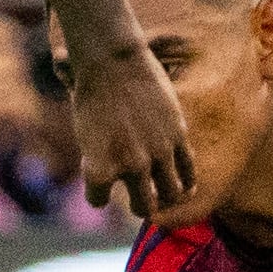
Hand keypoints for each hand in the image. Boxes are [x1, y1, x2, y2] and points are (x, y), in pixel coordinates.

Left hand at [60, 37, 195, 221]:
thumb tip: (111, 179)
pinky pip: (188, 171)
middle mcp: (129, 167)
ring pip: (171, 194)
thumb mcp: (84, 135)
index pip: (98, 201)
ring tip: (164, 196)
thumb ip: (98, 160)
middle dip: (140, 206)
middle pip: (144, 208)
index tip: (98, 182)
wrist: (111, 63)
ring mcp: (156, 153)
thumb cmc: (91, 97)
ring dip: (167, 198)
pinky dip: (187, 184)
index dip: (97, 193)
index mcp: (98, 169)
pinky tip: (185, 188)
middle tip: (139, 201)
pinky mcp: (177, 137)